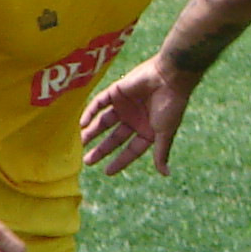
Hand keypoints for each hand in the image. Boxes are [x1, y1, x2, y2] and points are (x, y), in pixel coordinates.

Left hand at [82, 56, 195, 176]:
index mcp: (147, 130)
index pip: (130, 150)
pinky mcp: (116, 92)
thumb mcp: (164, 132)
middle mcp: (134, 119)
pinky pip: (99, 103)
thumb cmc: (171, 106)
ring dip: (92, 132)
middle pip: (114, 138)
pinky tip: (82, 123)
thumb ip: (160, 152)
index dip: (119, 160)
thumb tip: (165, 174)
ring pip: (104, 121)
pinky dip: (90, 112)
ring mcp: (124, 105)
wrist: (169, 77)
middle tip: (87, 160)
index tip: (106, 171)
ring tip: (80, 142)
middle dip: (101, 149)